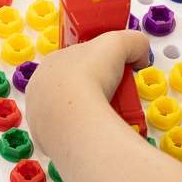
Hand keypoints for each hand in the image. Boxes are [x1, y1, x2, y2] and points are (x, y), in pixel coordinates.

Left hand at [26, 30, 148, 159]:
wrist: (74, 119)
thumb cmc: (87, 78)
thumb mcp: (118, 43)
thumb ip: (133, 42)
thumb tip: (141, 56)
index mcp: (51, 64)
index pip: (76, 62)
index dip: (97, 66)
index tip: (113, 73)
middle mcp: (41, 90)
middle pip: (74, 90)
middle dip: (96, 92)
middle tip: (115, 96)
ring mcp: (40, 116)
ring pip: (69, 114)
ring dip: (90, 114)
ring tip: (111, 116)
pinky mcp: (46, 140)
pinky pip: (68, 136)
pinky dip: (83, 135)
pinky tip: (98, 132)